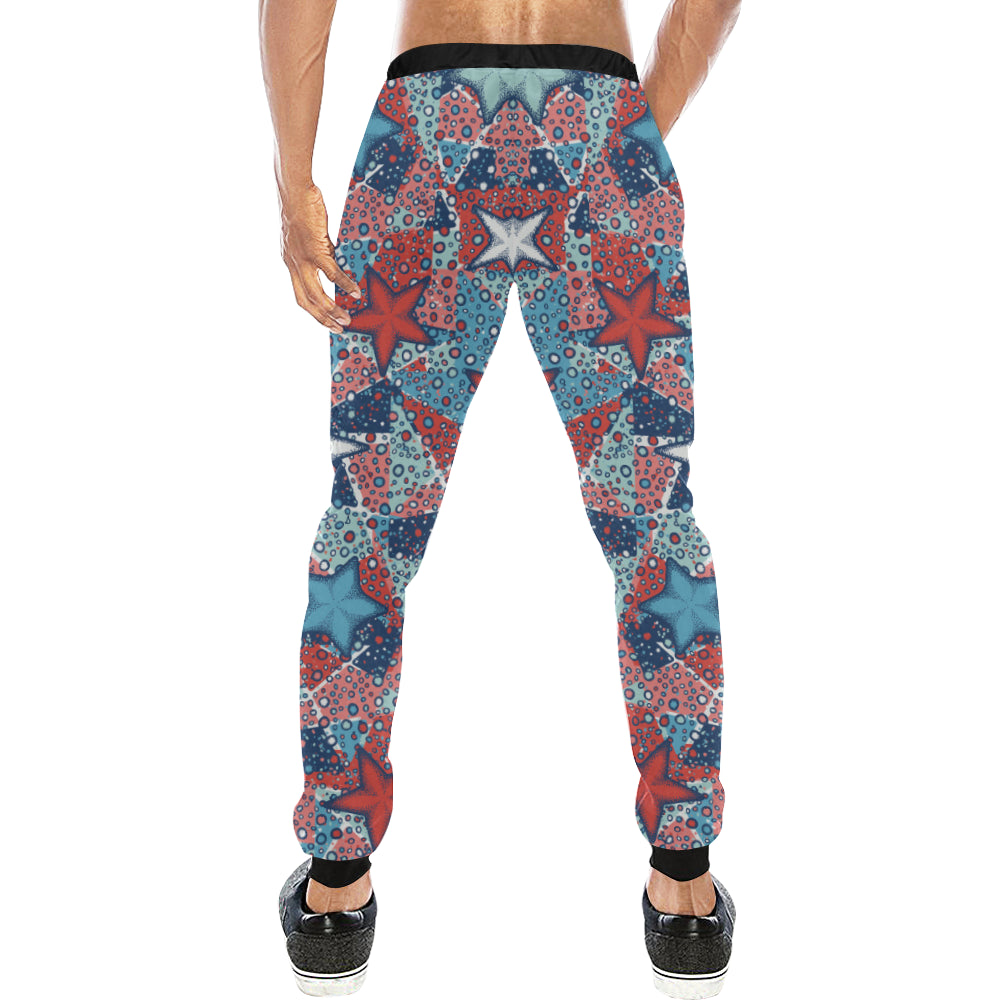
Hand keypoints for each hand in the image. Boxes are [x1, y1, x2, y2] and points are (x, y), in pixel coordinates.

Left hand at [279, 183, 360, 330]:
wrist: (294, 189)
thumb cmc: (303, 206)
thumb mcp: (309, 235)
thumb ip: (320, 251)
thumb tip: (335, 261)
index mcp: (290, 262)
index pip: (300, 294)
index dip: (313, 311)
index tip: (327, 320)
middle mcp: (292, 264)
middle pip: (306, 301)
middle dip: (322, 319)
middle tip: (338, 328)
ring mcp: (302, 259)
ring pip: (316, 294)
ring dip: (332, 309)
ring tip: (347, 318)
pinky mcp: (314, 249)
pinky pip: (331, 274)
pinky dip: (344, 285)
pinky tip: (355, 292)